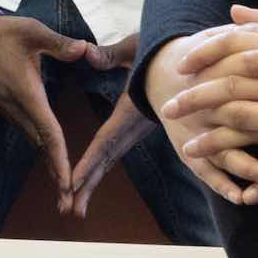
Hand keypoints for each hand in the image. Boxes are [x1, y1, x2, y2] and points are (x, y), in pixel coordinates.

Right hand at [0, 14, 101, 196]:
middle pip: (41, 147)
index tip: (69, 183)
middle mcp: (17, 108)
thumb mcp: (32, 31)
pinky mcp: (7, 107)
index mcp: (27, 93)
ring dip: (50, 166)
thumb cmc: (2, 32)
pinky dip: (42, 151)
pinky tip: (52, 160)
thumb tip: (85, 49)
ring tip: (65, 192)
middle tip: (70, 204)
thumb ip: (60, 43)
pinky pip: (29, 134)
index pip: (48, 131)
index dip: (60, 158)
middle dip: (57, 176)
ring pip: (34, 143)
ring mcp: (10, 109)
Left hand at [63, 33, 148, 217]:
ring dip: (91, 183)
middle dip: (86, 185)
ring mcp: (134, 130)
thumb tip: (85, 52)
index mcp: (130, 110)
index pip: (106, 140)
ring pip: (109, 159)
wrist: (189, 61)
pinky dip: (99, 167)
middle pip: (105, 159)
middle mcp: (132, 126)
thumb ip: (110, 54)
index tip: (73, 182)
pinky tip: (86, 183)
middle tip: (68, 209)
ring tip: (73, 209)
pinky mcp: (134, 128)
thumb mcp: (136, 48)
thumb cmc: (161, 50)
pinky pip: (113, 150)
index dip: (89, 161)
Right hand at [141, 18, 257, 204]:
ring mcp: (198, 128)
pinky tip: (244, 199)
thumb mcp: (227, 40)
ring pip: (224, 145)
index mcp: (218, 68)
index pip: (252, 63)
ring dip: (250, 165)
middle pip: (241, 109)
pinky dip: (222, 186)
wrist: (162, 75)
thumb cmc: (211, 58)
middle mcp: (206, 100)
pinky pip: (206, 172)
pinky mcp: (190, 152)